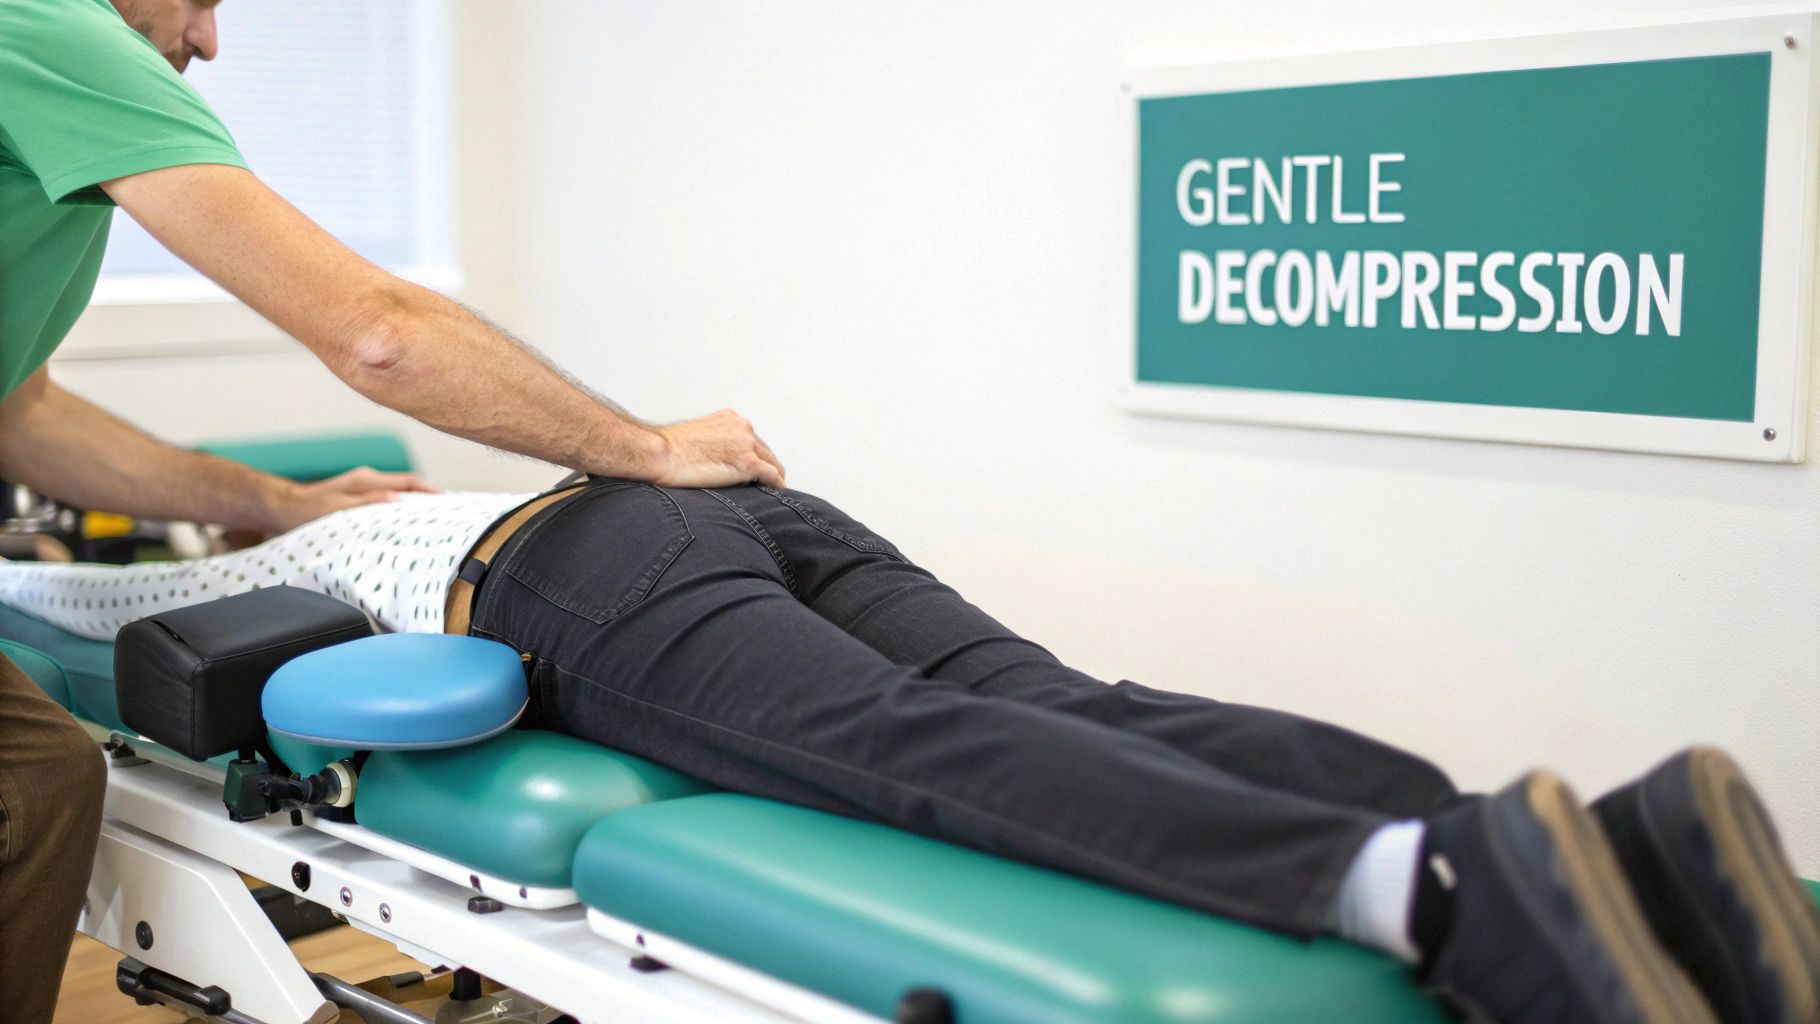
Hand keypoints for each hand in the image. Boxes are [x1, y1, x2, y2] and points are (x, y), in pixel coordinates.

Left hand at [268, 466, 436, 532]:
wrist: (284, 508)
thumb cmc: (307, 510)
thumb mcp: (337, 508)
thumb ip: (367, 502)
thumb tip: (397, 500)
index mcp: (366, 479)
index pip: (408, 482)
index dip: (430, 490)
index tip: (449, 500)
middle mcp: (368, 479)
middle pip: (408, 485)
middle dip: (429, 495)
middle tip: (450, 510)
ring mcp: (364, 486)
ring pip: (399, 492)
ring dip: (416, 502)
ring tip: (434, 516)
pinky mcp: (360, 495)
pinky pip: (389, 498)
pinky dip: (402, 506)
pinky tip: (407, 519)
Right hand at [650, 408, 786, 488]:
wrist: (659, 453)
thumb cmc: (669, 448)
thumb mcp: (698, 435)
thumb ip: (715, 442)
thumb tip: (720, 459)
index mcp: (730, 418)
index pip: (751, 439)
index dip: (755, 456)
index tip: (757, 469)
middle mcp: (742, 427)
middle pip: (764, 451)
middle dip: (766, 467)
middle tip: (767, 483)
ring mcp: (746, 444)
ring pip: (771, 463)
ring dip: (772, 477)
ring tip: (772, 490)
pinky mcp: (747, 463)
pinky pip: (772, 476)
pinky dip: (776, 485)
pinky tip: (777, 493)